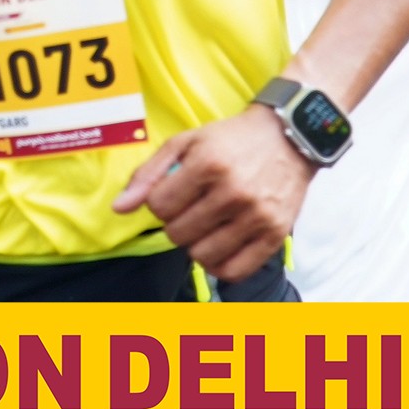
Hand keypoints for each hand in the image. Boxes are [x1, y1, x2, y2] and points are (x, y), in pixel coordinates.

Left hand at [110, 107, 313, 281]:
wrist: (290, 137)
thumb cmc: (231, 139)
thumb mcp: (187, 142)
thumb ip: (149, 174)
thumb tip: (119, 209)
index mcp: (208, 164)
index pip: (160, 207)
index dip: (160, 203)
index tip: (173, 194)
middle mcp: (233, 192)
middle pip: (178, 234)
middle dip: (177, 223)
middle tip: (192, 208)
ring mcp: (256, 216)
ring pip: (201, 255)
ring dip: (196, 244)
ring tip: (206, 225)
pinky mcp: (275, 235)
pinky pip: (234, 271)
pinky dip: (219, 264)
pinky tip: (220, 245)